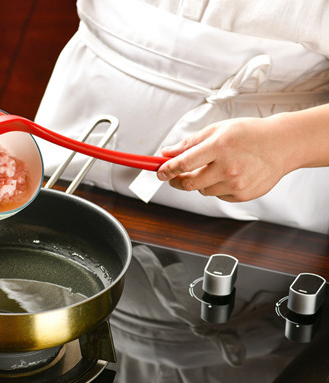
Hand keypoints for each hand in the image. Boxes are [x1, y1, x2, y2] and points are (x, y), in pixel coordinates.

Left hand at [156, 117, 295, 201]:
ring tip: (213, 168)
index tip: (159, 172)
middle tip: (174, 176)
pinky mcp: (242, 194)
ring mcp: (236, 183)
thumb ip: (190, 142)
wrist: (282, 145)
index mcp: (219, 146)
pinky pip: (217, 195)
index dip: (167, 170)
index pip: (184, 163)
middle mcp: (227, 167)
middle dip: (177, 180)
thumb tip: (167, 152)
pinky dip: (216, 187)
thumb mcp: (218, 129)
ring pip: (202, 190)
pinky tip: (229, 174)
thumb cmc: (249, 134)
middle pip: (189, 182)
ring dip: (199, 182)